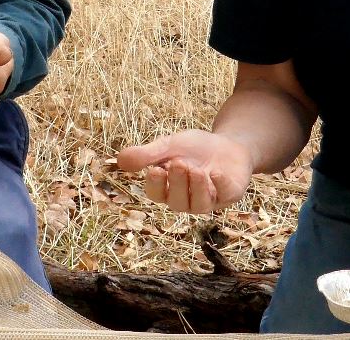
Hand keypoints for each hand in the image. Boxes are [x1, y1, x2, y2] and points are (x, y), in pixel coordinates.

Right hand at [116, 130, 254, 213]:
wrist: (228, 144)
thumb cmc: (195, 149)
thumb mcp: (170, 146)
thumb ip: (147, 154)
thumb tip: (119, 160)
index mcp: (169, 188)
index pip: (156, 194)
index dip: (155, 184)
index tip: (155, 168)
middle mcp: (187, 199)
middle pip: (177, 202)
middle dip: (177, 183)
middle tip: (179, 162)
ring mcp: (210, 200)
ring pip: (199, 205)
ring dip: (196, 187)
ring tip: (196, 169)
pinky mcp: (230, 195)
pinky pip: (224, 195)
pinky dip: (220, 184)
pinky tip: (216, 172)